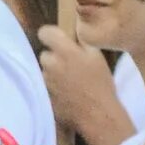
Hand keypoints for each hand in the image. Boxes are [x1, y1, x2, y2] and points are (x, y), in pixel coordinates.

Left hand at [38, 28, 134, 144]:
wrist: (97, 114)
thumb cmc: (101, 83)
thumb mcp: (98, 57)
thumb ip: (82, 42)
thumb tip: (74, 30)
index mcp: (65, 51)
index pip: (45, 32)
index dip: (51, 35)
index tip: (59, 41)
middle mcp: (50, 64)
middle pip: (45, 54)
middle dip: (55, 57)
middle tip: (71, 65)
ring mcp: (44, 80)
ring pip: (45, 71)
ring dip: (53, 73)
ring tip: (70, 81)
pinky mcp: (43, 94)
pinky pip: (45, 85)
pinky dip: (53, 87)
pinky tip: (66, 93)